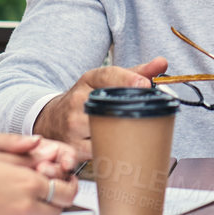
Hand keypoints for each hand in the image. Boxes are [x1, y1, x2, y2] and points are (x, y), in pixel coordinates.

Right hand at [0, 151, 79, 214]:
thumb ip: (29, 158)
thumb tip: (49, 155)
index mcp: (29, 182)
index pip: (66, 191)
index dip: (69, 187)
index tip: (65, 182)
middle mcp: (25, 206)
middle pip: (58, 211)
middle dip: (56, 201)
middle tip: (48, 192)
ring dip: (41, 213)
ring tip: (28, 200)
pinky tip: (13, 210)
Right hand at [32, 58, 168, 153]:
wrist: (51, 119)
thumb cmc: (85, 99)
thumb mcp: (104, 82)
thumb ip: (135, 73)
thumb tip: (162, 63)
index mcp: (88, 80)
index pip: (107, 75)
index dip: (127, 79)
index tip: (145, 84)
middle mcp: (78, 100)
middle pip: (109, 105)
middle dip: (131, 112)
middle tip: (149, 117)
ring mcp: (73, 125)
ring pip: (105, 131)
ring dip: (124, 134)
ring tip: (136, 134)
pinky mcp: (73, 147)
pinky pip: (99, 151)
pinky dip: (112, 151)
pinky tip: (119, 148)